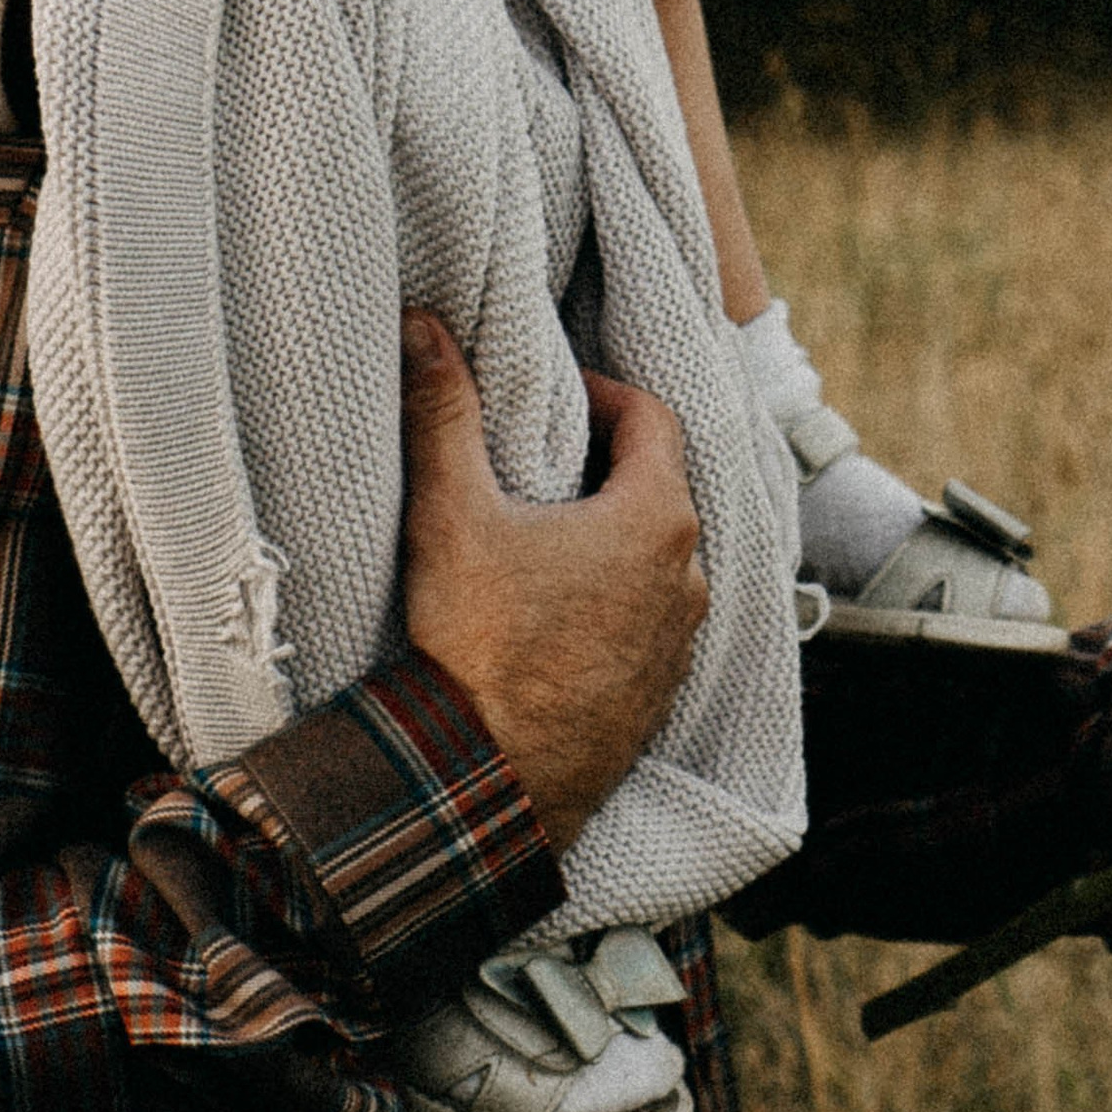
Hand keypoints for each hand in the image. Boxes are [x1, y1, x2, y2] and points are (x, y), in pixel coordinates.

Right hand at [397, 311, 708, 858]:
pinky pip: (649, 621)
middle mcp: (688, 577)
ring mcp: (679, 642)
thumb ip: (444, 412)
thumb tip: (423, 325)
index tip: (554, 398)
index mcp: (657, 518)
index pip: (652, 418)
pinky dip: (616, 600)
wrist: (486, 786)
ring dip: (613, 537)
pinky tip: (559, 612)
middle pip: (659, 487)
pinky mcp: (659, 694)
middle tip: (544, 459)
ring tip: (546, 535)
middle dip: (606, 464)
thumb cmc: (477, 646)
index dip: (603, 394)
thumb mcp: (453, 515)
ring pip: (658, 558)